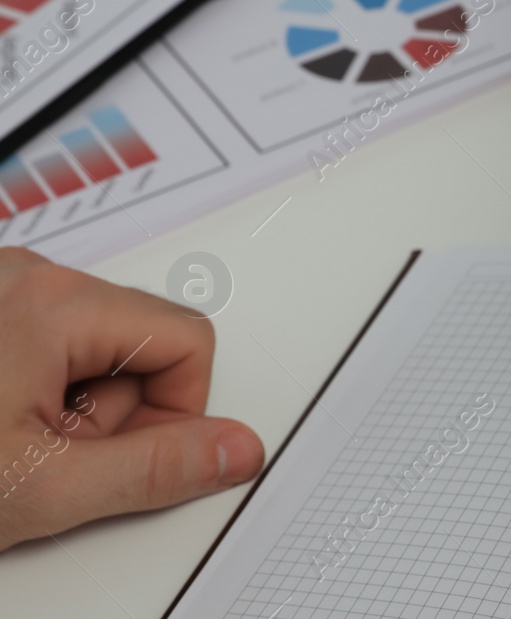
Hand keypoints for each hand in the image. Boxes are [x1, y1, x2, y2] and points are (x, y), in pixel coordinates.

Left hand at [0, 249, 263, 550]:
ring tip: (12, 441)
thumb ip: (153, 470)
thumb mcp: (41, 487)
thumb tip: (236, 450)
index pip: (190, 342)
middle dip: (112, 410)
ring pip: (96, 344)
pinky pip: (50, 340)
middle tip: (48, 453)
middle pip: (144, 341)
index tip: (118, 452)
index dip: (174, 410)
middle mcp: (29, 276)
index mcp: (56, 300)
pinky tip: (0, 423)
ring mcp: (2, 287)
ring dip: (71, 402)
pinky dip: (35, 387)